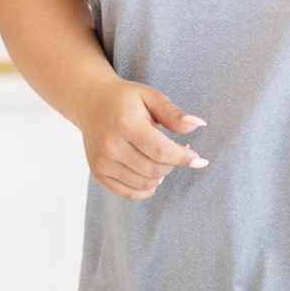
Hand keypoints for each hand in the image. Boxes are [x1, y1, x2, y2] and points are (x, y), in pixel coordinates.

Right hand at [72, 77, 208, 201]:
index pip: (161, 151)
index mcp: (125, 124)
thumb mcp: (151, 97)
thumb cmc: (125, 99)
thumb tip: (199, 125)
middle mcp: (110, 145)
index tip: (199, 159)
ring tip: (162, 158)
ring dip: (161, 175)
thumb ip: (174, 114)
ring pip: (145, 184)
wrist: (91, 102)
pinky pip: (129, 193)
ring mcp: (102, 162)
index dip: (183, 158)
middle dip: (173, 164)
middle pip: (154, 170)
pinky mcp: (98, 173)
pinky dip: (146, 188)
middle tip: (178, 151)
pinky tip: (152, 174)